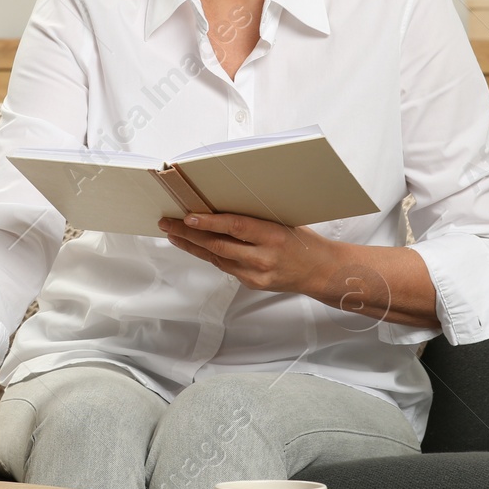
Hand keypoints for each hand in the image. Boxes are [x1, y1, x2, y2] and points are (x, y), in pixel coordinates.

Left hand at [158, 212, 344, 294]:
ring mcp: (256, 274)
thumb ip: (255, 219)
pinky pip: (225, 267)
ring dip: (192, 245)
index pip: (235, 227)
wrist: (320, 272)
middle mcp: (263, 257)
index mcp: (273, 236)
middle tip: (168, 222)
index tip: (188, 216)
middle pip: (218, 245)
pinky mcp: (252, 284)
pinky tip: (195, 246)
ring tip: (173, 233)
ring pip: (216, 258)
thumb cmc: (303, 240)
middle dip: (189, 233)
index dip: (210, 222)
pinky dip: (209, 255)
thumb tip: (221, 204)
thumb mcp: (283, 221)